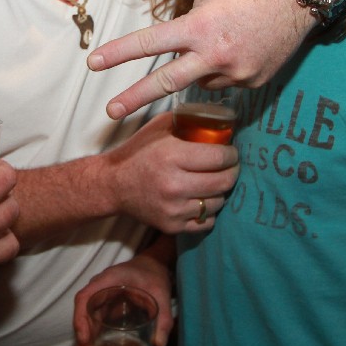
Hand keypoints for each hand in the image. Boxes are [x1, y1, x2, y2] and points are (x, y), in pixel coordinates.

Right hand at [73, 252, 174, 345]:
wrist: (151, 267)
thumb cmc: (153, 276)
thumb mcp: (161, 293)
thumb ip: (163, 317)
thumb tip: (159, 344)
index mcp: (107, 281)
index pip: (85, 298)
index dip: (81, 319)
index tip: (85, 340)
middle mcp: (97, 294)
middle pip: (82, 321)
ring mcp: (99, 306)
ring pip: (86, 331)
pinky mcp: (103, 316)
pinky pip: (94, 333)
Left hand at [89, 0, 312, 118]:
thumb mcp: (209, 2)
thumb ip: (189, 29)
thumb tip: (180, 52)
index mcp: (198, 27)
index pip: (149, 43)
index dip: (119, 53)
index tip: (93, 63)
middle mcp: (214, 54)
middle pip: (165, 82)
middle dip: (135, 97)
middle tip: (110, 111)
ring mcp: (235, 73)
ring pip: (202, 80)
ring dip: (203, 67)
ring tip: (227, 41)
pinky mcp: (253, 82)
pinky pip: (228, 81)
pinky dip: (228, 69)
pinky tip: (246, 50)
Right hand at [103, 112, 238, 233]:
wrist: (113, 185)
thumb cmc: (138, 152)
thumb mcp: (159, 128)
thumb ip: (186, 120)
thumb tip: (217, 119)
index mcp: (171, 156)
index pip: (219, 157)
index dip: (232, 154)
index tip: (231, 152)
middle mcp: (173, 185)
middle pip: (223, 182)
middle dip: (232, 172)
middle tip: (230, 167)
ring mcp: (173, 209)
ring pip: (217, 202)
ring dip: (221, 192)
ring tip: (214, 182)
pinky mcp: (172, 226)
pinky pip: (206, 221)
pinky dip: (208, 211)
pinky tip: (202, 199)